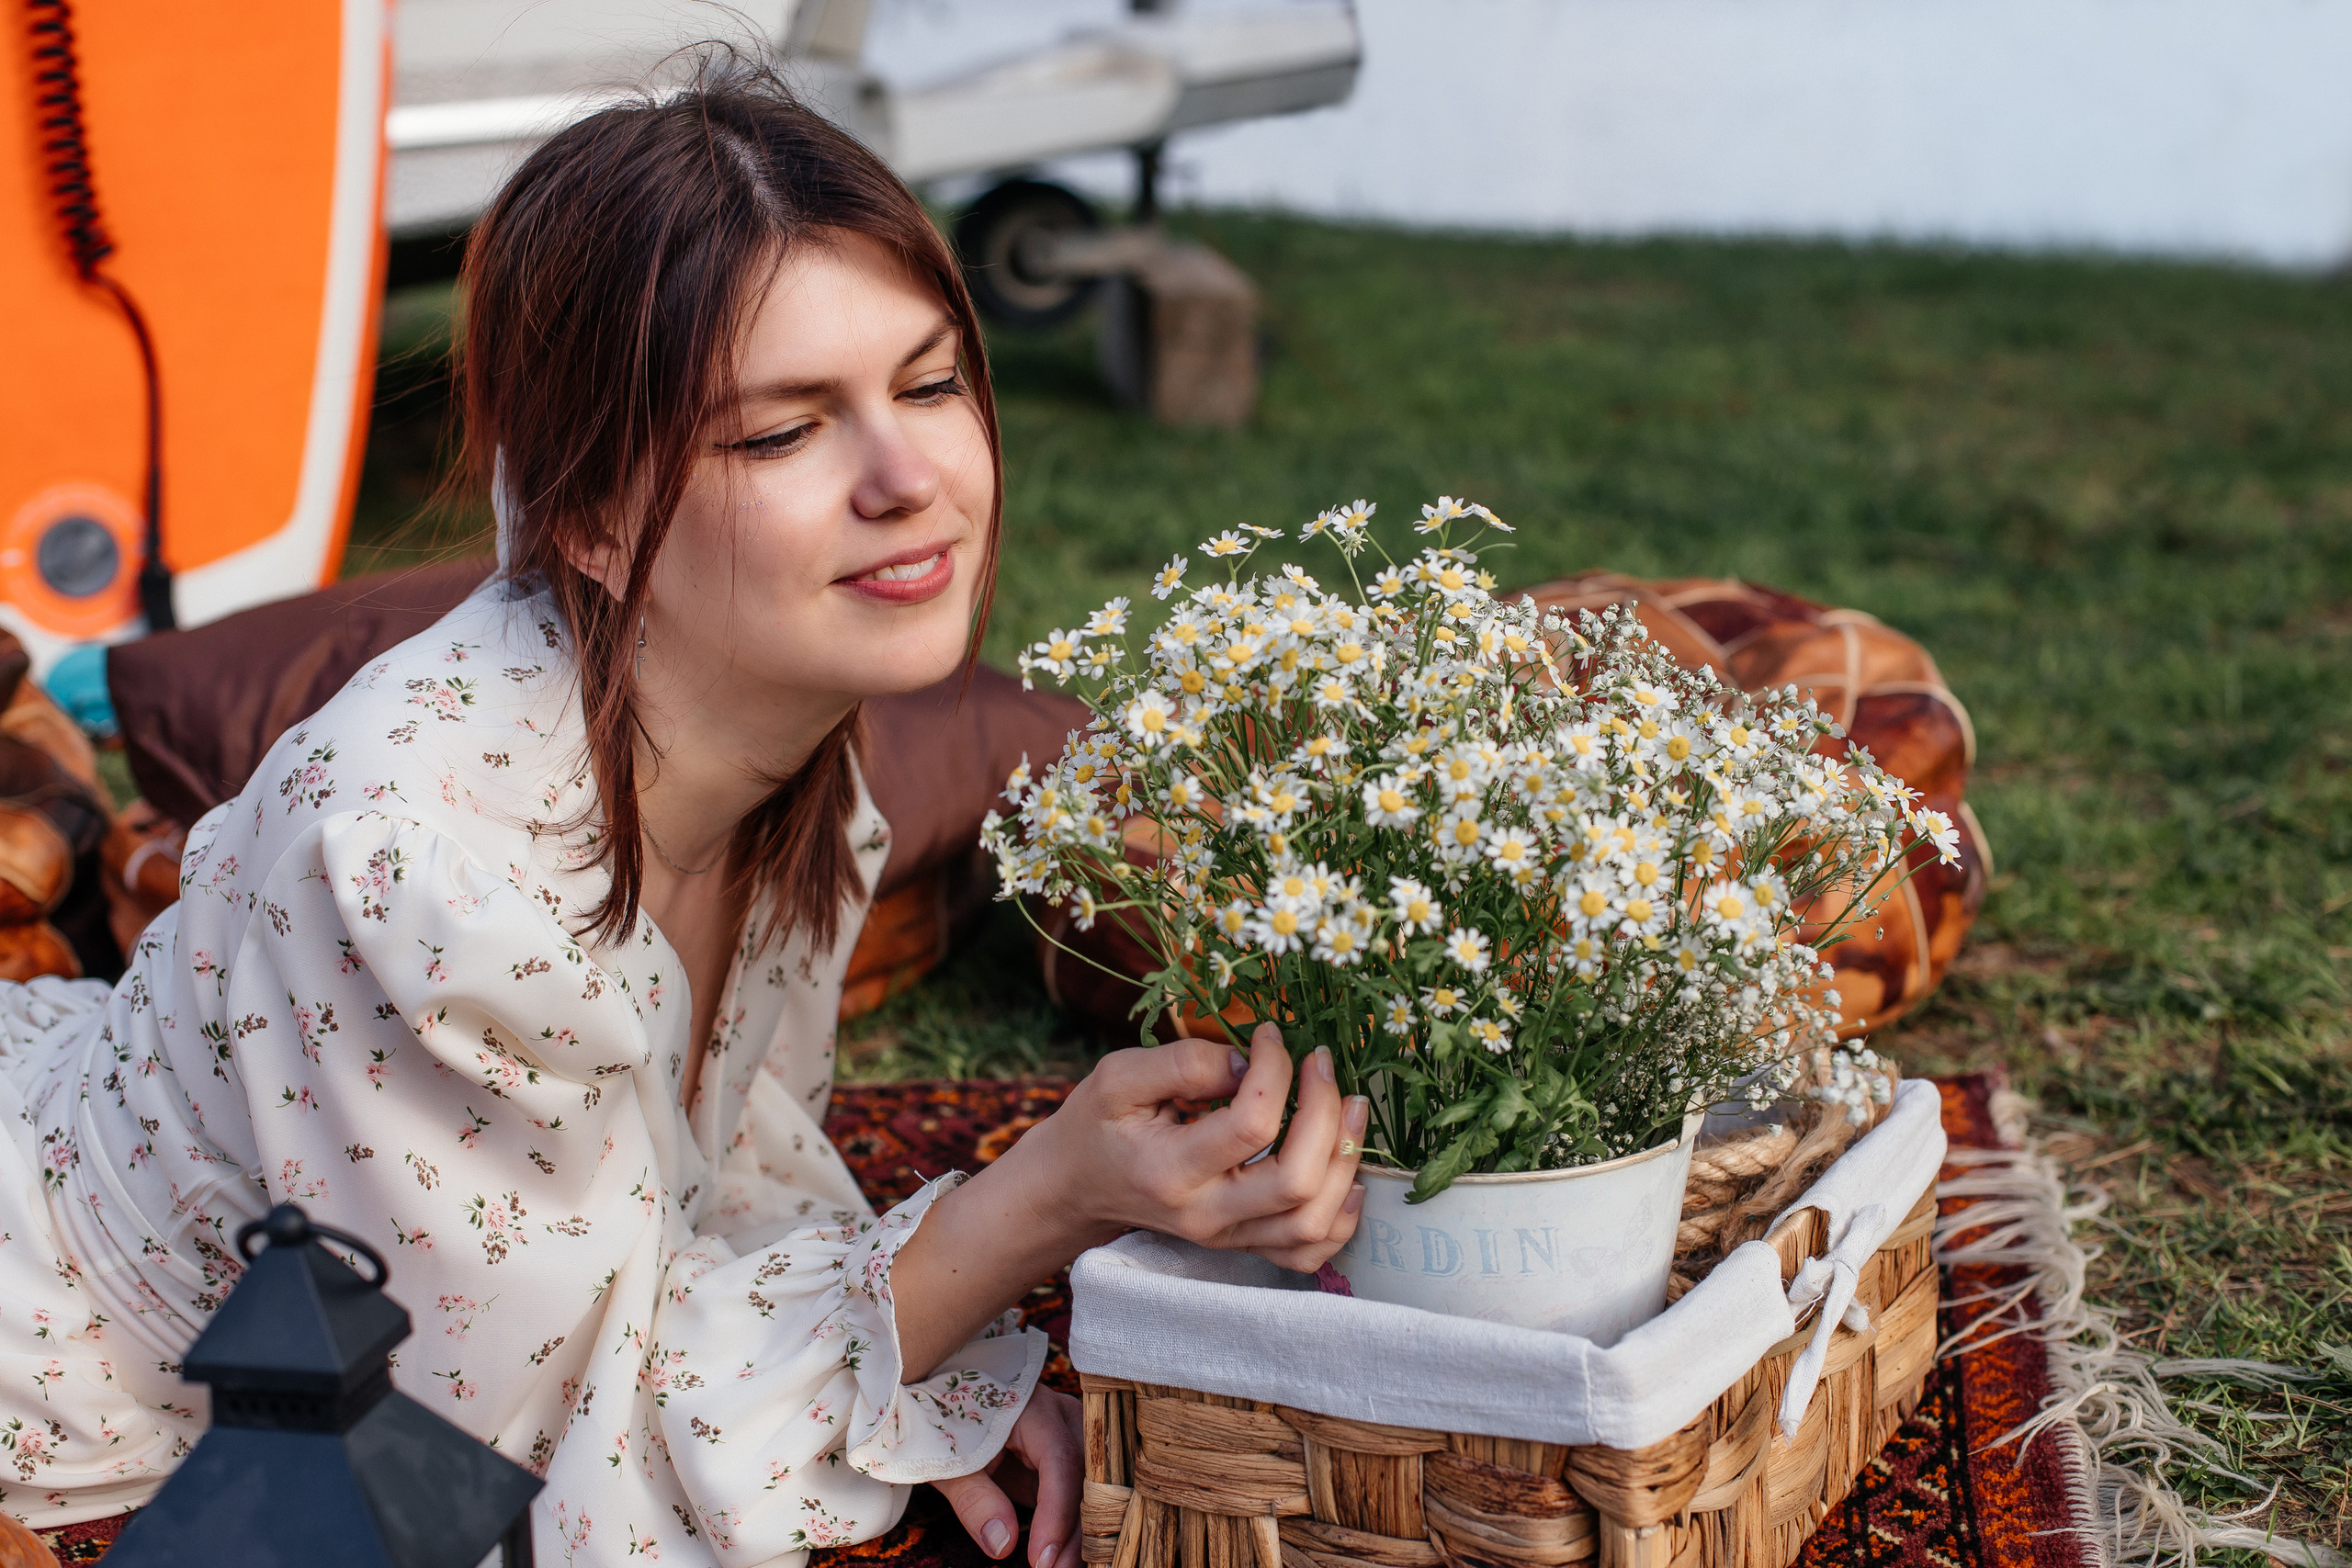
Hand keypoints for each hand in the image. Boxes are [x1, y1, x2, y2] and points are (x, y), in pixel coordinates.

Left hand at [934, 1387, 1081, 1566]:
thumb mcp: (951, 1465)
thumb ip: (974, 1500)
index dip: (1057, 1511)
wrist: (950, 1411)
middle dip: (1079, 1530)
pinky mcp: (1071, 1461)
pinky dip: (1079, 1529)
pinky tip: (1069, 1557)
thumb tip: (1003, 1545)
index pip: (1061, 1459)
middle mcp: (1064, 1418)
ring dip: (1084, 1534)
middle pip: (1089, 1475)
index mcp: (1033, 1408)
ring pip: (1096, 1487)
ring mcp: (1073, 1437)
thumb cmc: (948, 1430)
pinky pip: (1086, 1495)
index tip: (1041, 1557)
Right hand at [1039, 1022, 1369, 1271]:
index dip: (1274, 1071)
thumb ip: (1184, 1063)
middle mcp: (1205, 1215)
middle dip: (1324, 1114)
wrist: (1075, 1187)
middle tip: (1322, 1065)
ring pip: (1313, 1222)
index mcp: (1169, 1170)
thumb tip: (1250, 1060)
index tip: (1269, 1035)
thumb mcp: (1119, 1076)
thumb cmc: (1098, 1125)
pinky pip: (1309, 1251)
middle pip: (1296, 1181)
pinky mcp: (1242, 1245)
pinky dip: (1341, 1217)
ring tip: (1352, 1107)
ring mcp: (1227, 1238)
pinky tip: (1349, 1173)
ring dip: (1345, 1162)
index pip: (1251, 1126)